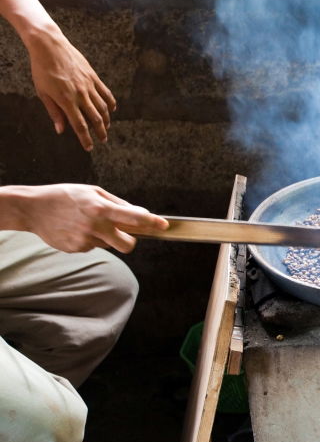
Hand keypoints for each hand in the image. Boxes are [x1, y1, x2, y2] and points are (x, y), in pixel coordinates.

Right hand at [8, 184, 167, 253]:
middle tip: (125, 233)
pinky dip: (90, 239)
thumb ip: (119, 204)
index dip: (152, 222)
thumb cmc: (67, 196)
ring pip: (109, 245)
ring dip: (106, 237)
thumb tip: (141, 213)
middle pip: (128, 245)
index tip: (164, 225)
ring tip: (88, 223)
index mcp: (100, 208)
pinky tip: (76, 228)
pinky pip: (93, 247)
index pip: (134, 218)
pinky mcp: (76, 249)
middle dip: (130, 241)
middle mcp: (95, 226)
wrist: (33, 208)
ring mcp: (85, 240)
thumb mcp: (93, 192)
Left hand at [25, 29, 114, 150]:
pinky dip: (111, 103)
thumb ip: (54, 112)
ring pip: (103, 108)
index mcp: (66, 100)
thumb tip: (61, 130)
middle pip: (96, 119)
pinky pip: (106, 93)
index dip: (85, 139)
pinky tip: (111, 110)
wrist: (49, 45)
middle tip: (102, 140)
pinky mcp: (93, 77)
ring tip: (106, 127)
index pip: (79, 125)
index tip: (89, 147)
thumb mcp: (42, 92)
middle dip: (100, 132)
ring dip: (107, 120)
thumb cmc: (42, 69)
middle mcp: (80, 95)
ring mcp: (89, 85)